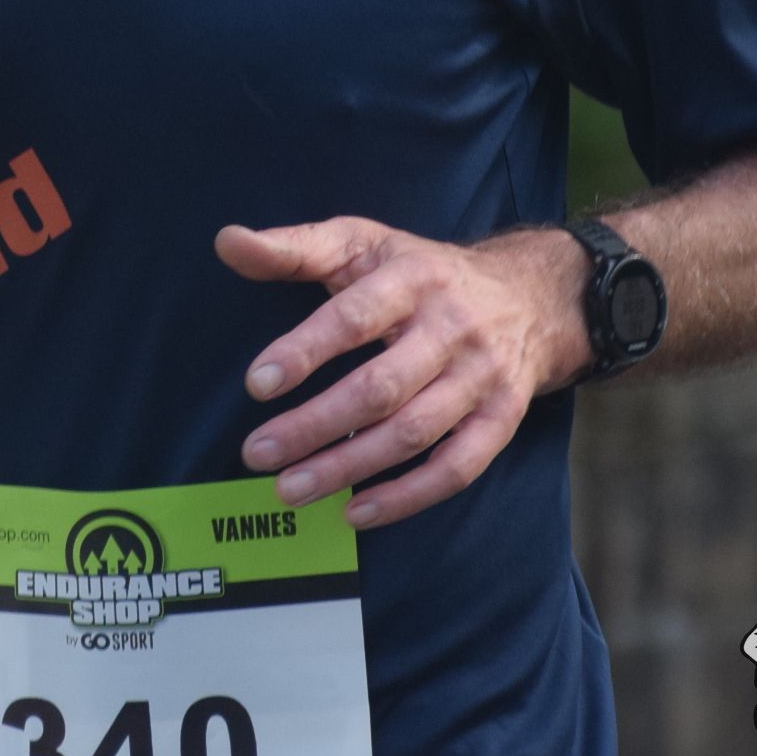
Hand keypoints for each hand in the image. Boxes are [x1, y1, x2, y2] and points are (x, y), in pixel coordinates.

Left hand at [214, 217, 592, 530]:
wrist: (529, 295)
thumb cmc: (421, 271)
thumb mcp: (361, 243)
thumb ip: (294, 248)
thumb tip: (227, 242)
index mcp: (413, 278)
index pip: (355, 317)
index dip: (306, 350)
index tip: (258, 383)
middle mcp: (453, 327)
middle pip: (381, 387)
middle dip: (315, 425)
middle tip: (257, 453)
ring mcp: (482, 377)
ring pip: (413, 433)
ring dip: (349, 467)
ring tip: (289, 488)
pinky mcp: (502, 418)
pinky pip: (458, 468)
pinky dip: (407, 497)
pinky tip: (355, 513)